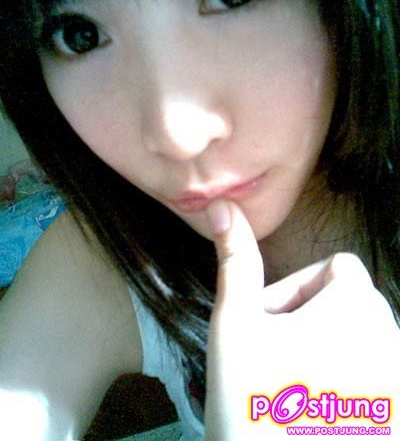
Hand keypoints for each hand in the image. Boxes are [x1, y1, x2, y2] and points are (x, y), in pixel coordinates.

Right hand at [204, 200, 399, 439]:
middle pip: (350, 303)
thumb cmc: (252, 398)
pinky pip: (373, 377)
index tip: (267, 321)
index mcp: (358, 307)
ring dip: (324, 348)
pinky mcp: (390, 414)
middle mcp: (391, 338)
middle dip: (307, 319)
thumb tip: (222, 204)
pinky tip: (311, 408)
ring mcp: (396, 381)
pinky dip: (345, 380)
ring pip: (360, 339)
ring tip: (288, 384)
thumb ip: (236, 260)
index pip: (337, 267)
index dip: (296, 287)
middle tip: (270, 354)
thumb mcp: (236, 323)